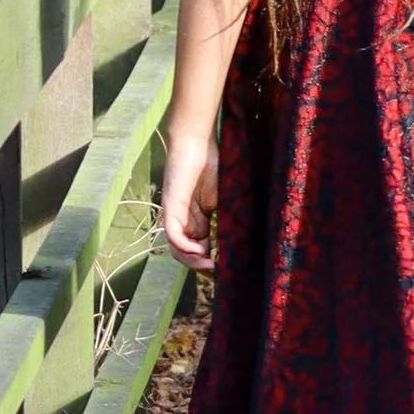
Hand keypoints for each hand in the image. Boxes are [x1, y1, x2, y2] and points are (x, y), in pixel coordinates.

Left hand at [161, 131, 217, 264]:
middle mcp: (183, 220)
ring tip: (209, 264)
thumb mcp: (225, 199)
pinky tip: (200, 249)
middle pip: (186, 254)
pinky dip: (184, 246)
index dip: (210, 261)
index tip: (226, 267)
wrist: (198, 143)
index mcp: (197, 219)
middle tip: (218, 271)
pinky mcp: (171, 207)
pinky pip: (173, 234)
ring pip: (177, 248)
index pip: (199, 248)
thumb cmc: (213, 165)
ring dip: (192, 261)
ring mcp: (175, 215)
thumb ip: (228, 218)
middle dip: (201, 266)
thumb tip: (242, 239)